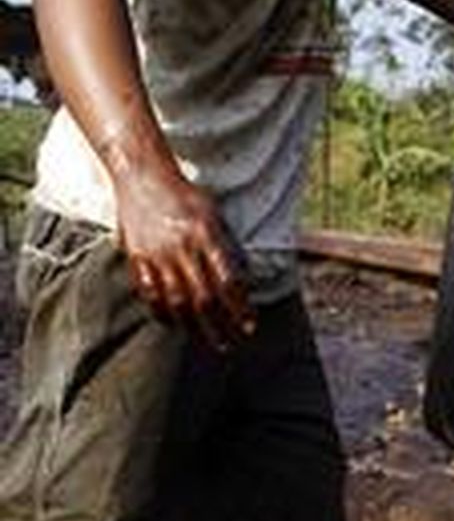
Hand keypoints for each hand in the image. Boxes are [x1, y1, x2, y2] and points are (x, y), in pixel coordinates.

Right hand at [115, 168, 255, 351]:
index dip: (240, 308)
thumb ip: (229, 247)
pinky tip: (173, 324)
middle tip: (231, 344)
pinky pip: (149, 292)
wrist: (143, 177)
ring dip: (193, 325)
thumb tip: (243, 281)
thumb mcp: (215, 216)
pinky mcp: (136, 257)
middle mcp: (182, 247)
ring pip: (176, 300)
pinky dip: (161, 312)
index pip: (228, 281)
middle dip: (220, 325)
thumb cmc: (187, 198)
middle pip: (204, 297)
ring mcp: (157, 253)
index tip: (250, 326)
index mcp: (207, 236)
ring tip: (206, 340)